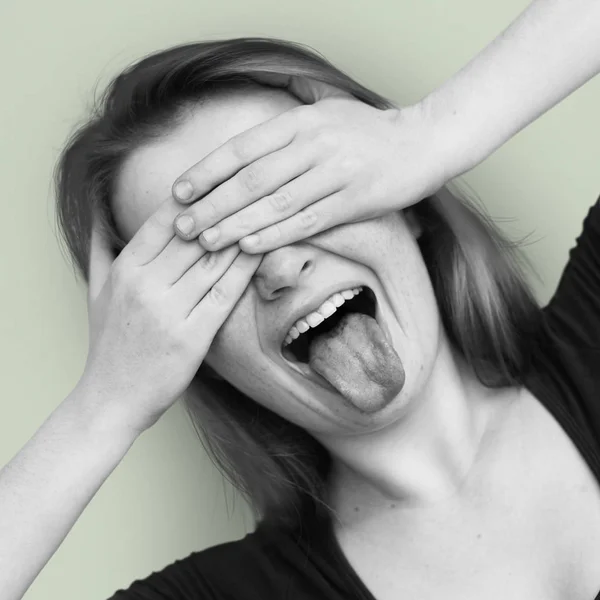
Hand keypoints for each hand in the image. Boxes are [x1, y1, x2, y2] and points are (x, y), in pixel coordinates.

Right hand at [80, 197, 261, 434]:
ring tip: (267, 210)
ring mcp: (168, 310)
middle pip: (194, 234)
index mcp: (126, 269)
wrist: (111, 399)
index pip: (165, 219)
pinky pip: (224, 293)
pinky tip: (262, 251)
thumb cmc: (107, 342)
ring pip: (213, 260)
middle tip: (255, 186)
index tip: (221, 177)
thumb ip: (100, 247)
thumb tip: (98, 210)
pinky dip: (245, 269)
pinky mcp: (191, 336)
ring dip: (242, 233)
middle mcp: (145, 284)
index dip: (195, 197)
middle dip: (226, 208)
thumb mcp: (96, 291)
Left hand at [170, 76, 449, 253]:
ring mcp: (335, 173)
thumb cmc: (368, 133)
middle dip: (212, 204)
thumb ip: (287, 127)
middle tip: (182, 226)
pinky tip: (249, 247)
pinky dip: (276, 235)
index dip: (207, 171)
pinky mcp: (354, 201)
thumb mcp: (325, 114)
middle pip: (252, 179)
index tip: (180, 192)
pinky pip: (307, 221)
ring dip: (237, 225)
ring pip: (276, 204)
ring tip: (206, 241)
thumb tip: (247, 145)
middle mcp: (314, 145)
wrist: (424, 142)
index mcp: (300, 122)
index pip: (242, 148)